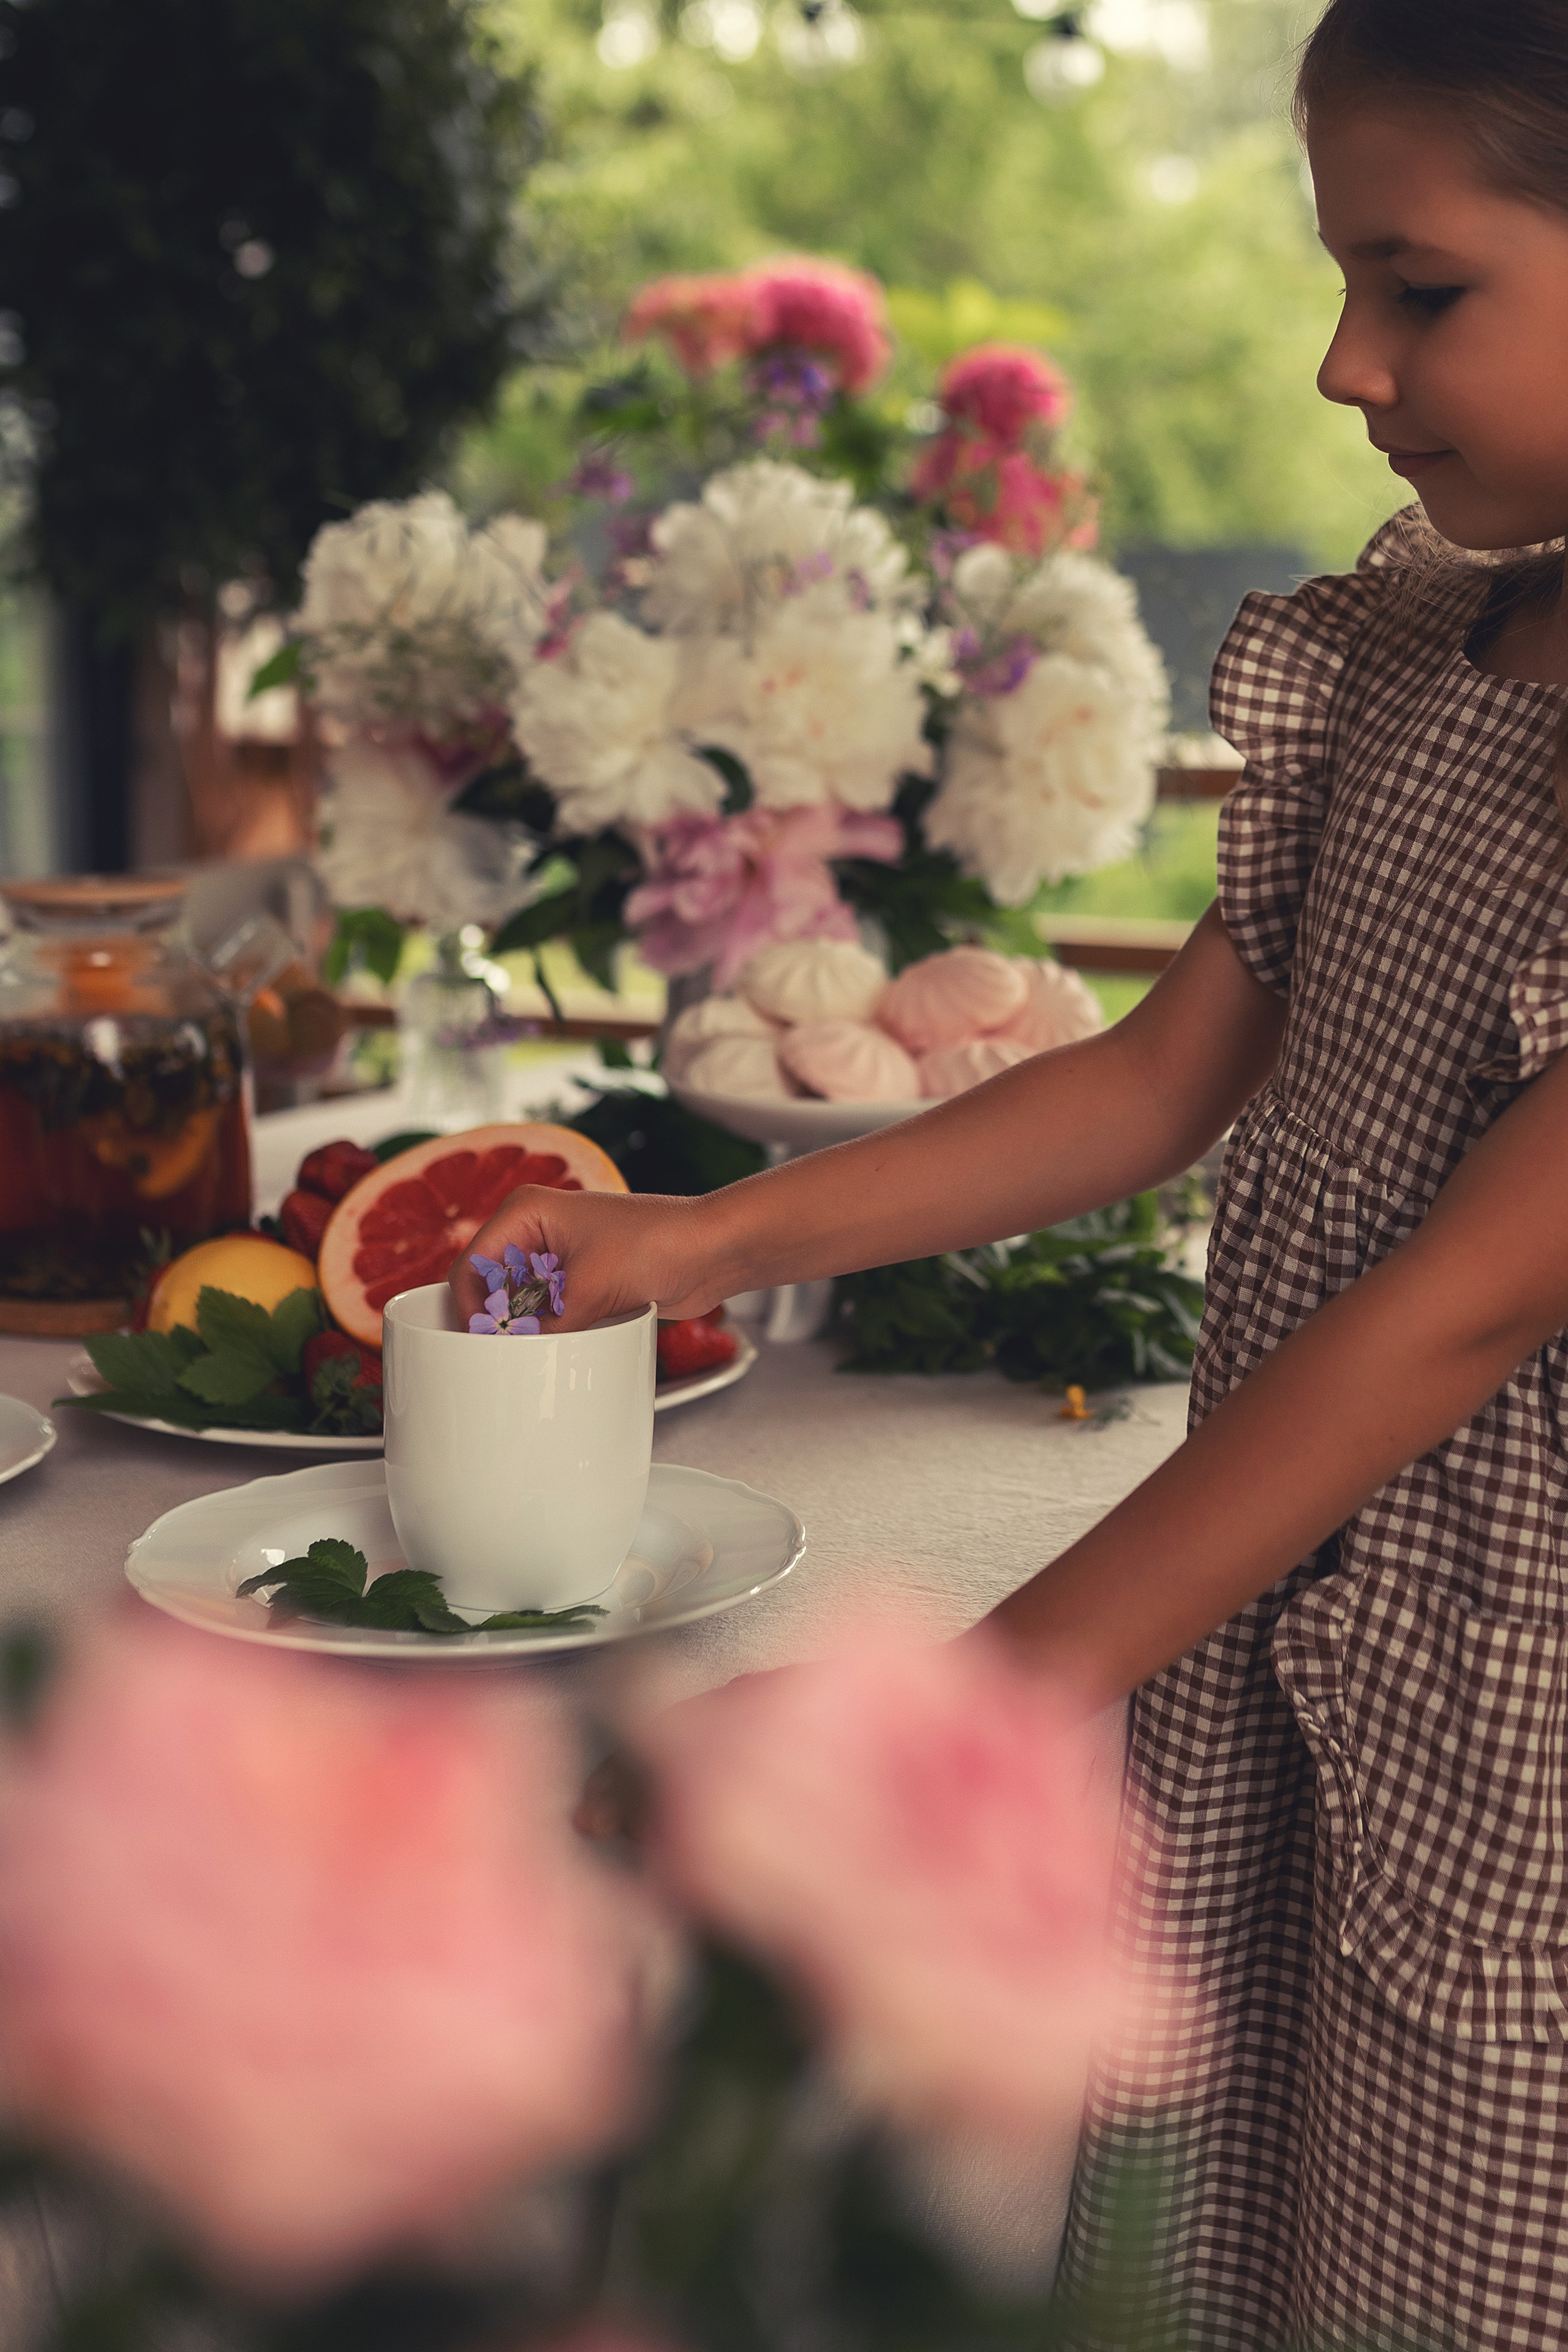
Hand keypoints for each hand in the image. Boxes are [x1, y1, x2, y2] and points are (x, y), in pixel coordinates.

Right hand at [448, 1186, 726, 1333]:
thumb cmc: (658, 1243)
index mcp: (526, 1211)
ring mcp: (560, 1256)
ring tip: (529, 1357)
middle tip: (499, 1359)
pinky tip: (554, 1352)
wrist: (713, 1250)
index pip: (473, 1264)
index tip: (476, 1347)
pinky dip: (548, 1332)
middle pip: (491, 1286)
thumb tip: (515, 1360)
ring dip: (524, 1330)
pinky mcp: (581, 1280)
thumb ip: (546, 1329)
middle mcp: (537, 1229)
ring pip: (520, 1302)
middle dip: (495, 1322)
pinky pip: (548, 1312)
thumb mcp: (589, 1291)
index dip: (468, 1309)